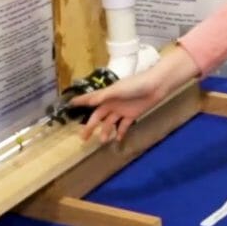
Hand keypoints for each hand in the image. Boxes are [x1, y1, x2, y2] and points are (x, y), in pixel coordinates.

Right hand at [70, 48, 199, 142]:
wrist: (156, 86)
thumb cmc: (136, 84)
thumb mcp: (118, 90)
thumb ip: (104, 96)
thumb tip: (90, 101)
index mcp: (107, 95)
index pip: (90, 99)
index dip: (80, 102)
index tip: (69, 105)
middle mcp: (112, 103)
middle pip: (98, 116)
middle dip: (90, 126)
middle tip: (83, 138)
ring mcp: (122, 109)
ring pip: (109, 123)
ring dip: (105, 131)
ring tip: (102, 141)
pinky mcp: (132, 114)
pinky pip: (123, 126)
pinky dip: (120, 132)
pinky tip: (117, 140)